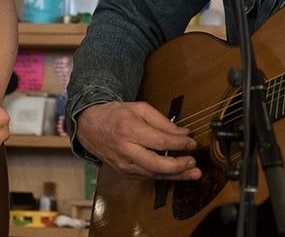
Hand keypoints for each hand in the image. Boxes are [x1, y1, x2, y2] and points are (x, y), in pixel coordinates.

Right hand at [74, 102, 199, 180]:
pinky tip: (177, 174)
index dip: (179, 144)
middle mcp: (125, 150)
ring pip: (153, 174)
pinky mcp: (124, 172)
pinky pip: (147, 177)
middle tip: (194, 163)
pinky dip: (163, 176)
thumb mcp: (139, 108)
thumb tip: (183, 133)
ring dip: (175, 176)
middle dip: (178, 166)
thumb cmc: (115, 114)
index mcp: (129, 130)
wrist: (89, 126)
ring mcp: (124, 164)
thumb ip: (162, 121)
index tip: (192, 143)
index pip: (159, 141)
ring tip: (193, 173)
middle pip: (156, 164)